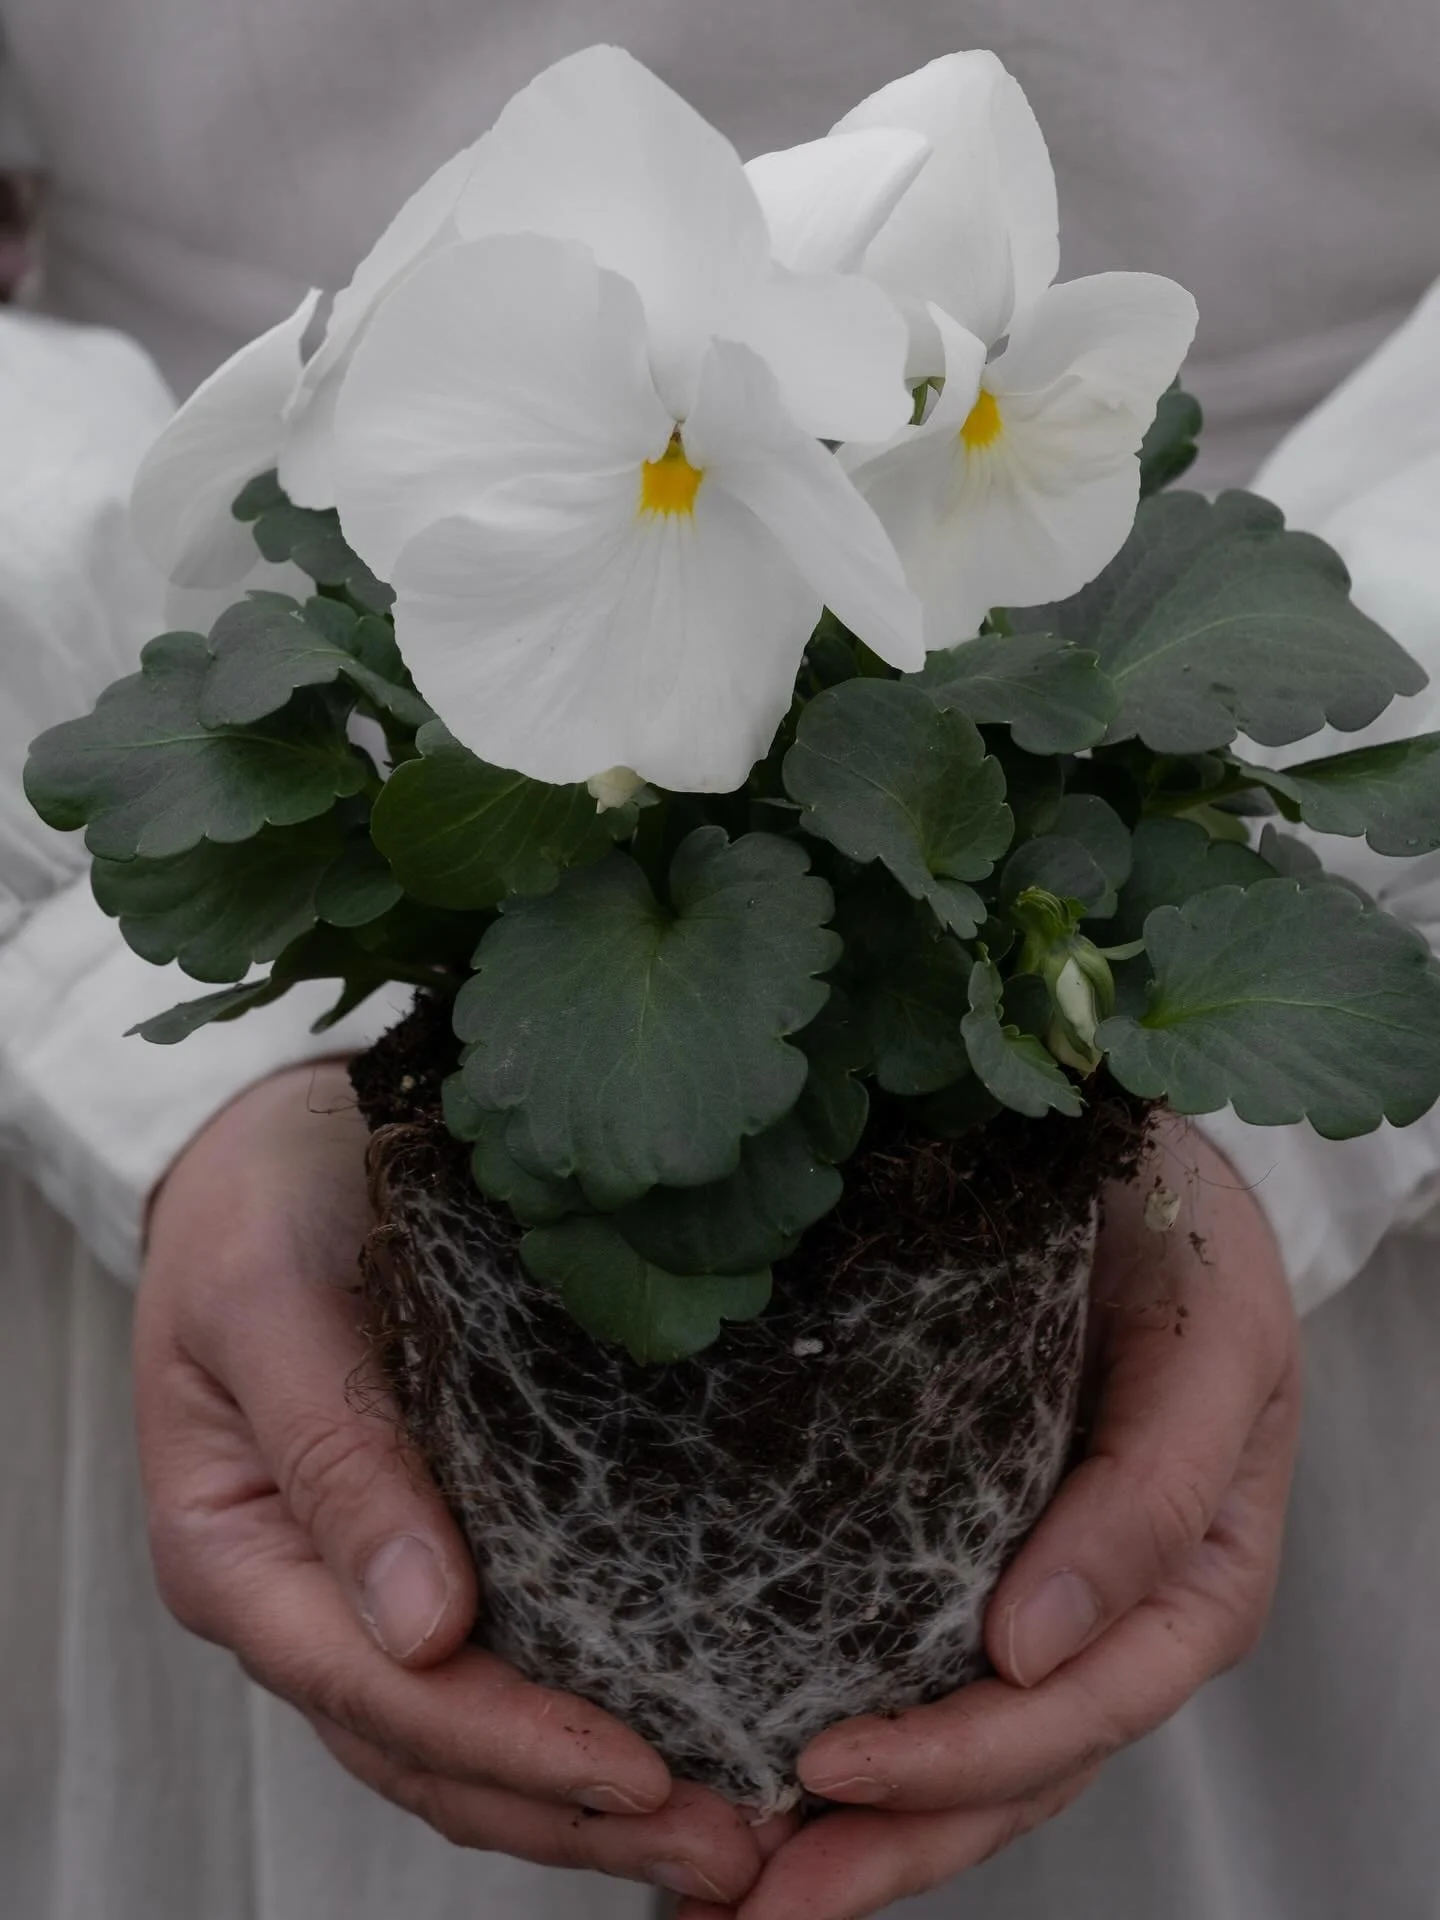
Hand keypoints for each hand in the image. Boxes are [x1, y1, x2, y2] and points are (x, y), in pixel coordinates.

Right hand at [136, 1061, 791, 1905]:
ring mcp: (363, 1584)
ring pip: (467, 1738)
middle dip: (578, 1815)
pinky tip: (677, 1738)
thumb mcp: (270, 1303)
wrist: (270, 1144)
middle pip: (433, 1753)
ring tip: (731, 1836)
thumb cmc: (256, 1206)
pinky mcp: (428, 1547)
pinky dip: (576, 1722)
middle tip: (735, 1855)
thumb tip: (425, 1629)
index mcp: (238, 1555)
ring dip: (589, 1802)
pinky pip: (497, 1666)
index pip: (381, 1693)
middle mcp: (303, 1597)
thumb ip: (336, 1456)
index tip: (642, 1775)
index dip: (512, 1747)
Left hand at [675, 1117, 1302, 1919]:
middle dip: (884, 1845)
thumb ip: (1150, 1493)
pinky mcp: (971, 1554)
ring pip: (959, 1753)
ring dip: (853, 1833)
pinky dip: (849, 1740)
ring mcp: (1041, 1595)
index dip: (957, 1759)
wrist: (1142, 1167)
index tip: (827, 1766)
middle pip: (1006, 1771)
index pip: (1076, 1713)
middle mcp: (1112, 1612)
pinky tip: (748, 1776)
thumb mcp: (1212, 1345)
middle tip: (745, 1904)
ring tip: (727, 1892)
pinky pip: (915, 1669)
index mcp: (1192, 1580)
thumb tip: (1031, 1650)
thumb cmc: (1191, 1243)